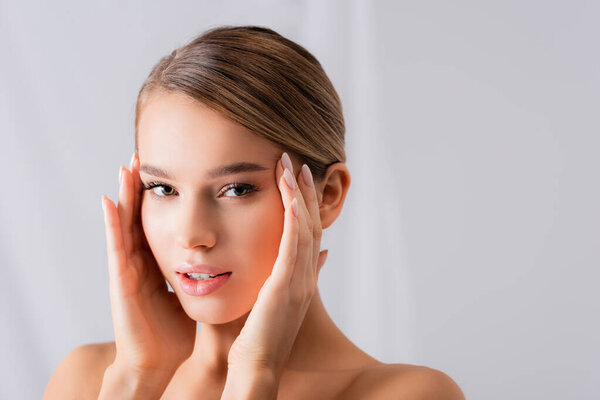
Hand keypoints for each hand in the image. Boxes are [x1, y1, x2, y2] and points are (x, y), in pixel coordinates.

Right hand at [101, 152, 195, 379]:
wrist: (159, 360)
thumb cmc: (173, 329)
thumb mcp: (188, 291)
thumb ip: (195, 271)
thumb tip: (219, 255)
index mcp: (156, 262)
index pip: (157, 221)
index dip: (160, 196)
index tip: (167, 168)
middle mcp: (140, 261)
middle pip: (139, 216)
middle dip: (140, 187)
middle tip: (143, 155)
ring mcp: (128, 270)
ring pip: (124, 225)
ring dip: (124, 195)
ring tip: (126, 166)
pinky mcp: (122, 282)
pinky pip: (116, 248)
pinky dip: (112, 224)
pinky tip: (109, 201)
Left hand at [226, 152, 327, 374]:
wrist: (256, 366)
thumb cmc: (258, 336)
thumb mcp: (274, 300)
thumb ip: (288, 276)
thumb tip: (313, 256)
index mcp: (302, 278)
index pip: (307, 232)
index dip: (304, 203)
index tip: (297, 178)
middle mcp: (305, 276)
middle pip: (310, 224)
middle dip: (304, 191)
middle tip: (297, 162)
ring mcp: (298, 280)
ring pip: (304, 228)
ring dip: (298, 196)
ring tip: (291, 166)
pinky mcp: (285, 286)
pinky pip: (292, 245)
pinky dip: (294, 219)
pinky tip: (290, 196)